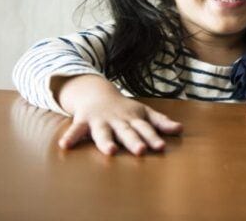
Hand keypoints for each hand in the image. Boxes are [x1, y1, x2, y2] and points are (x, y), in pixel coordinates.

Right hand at [53, 75, 181, 155]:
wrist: (96, 92)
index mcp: (133, 119)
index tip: (160, 147)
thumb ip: (160, 122)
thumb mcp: (144, 112)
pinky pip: (75, 130)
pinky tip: (64, 146)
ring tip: (110, 151)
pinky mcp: (83, 122)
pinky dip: (70, 137)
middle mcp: (118, 120)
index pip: (145, 129)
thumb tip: (181, 129)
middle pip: (127, 132)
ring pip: (103, 132)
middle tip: (141, 151)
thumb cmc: (125, 109)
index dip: (153, 137)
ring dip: (106, 141)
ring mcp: (100, 121)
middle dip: (134, 141)